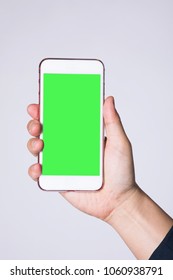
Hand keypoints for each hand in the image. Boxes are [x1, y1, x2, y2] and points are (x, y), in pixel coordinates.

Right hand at [27, 96, 136, 220]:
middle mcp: (69, 148)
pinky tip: (39, 167)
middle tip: (37, 122)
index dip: (49, 110)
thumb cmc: (122, 173)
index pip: (62, 119)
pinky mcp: (57, 180)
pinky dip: (34, 170)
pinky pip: (40, 174)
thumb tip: (108, 99)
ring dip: (32, 143)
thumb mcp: (119, 144)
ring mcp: (62, 164)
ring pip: (39, 150)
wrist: (118, 202)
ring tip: (39, 144)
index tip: (41, 102)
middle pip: (46, 132)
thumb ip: (112, 122)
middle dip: (35, 124)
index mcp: (82, 136)